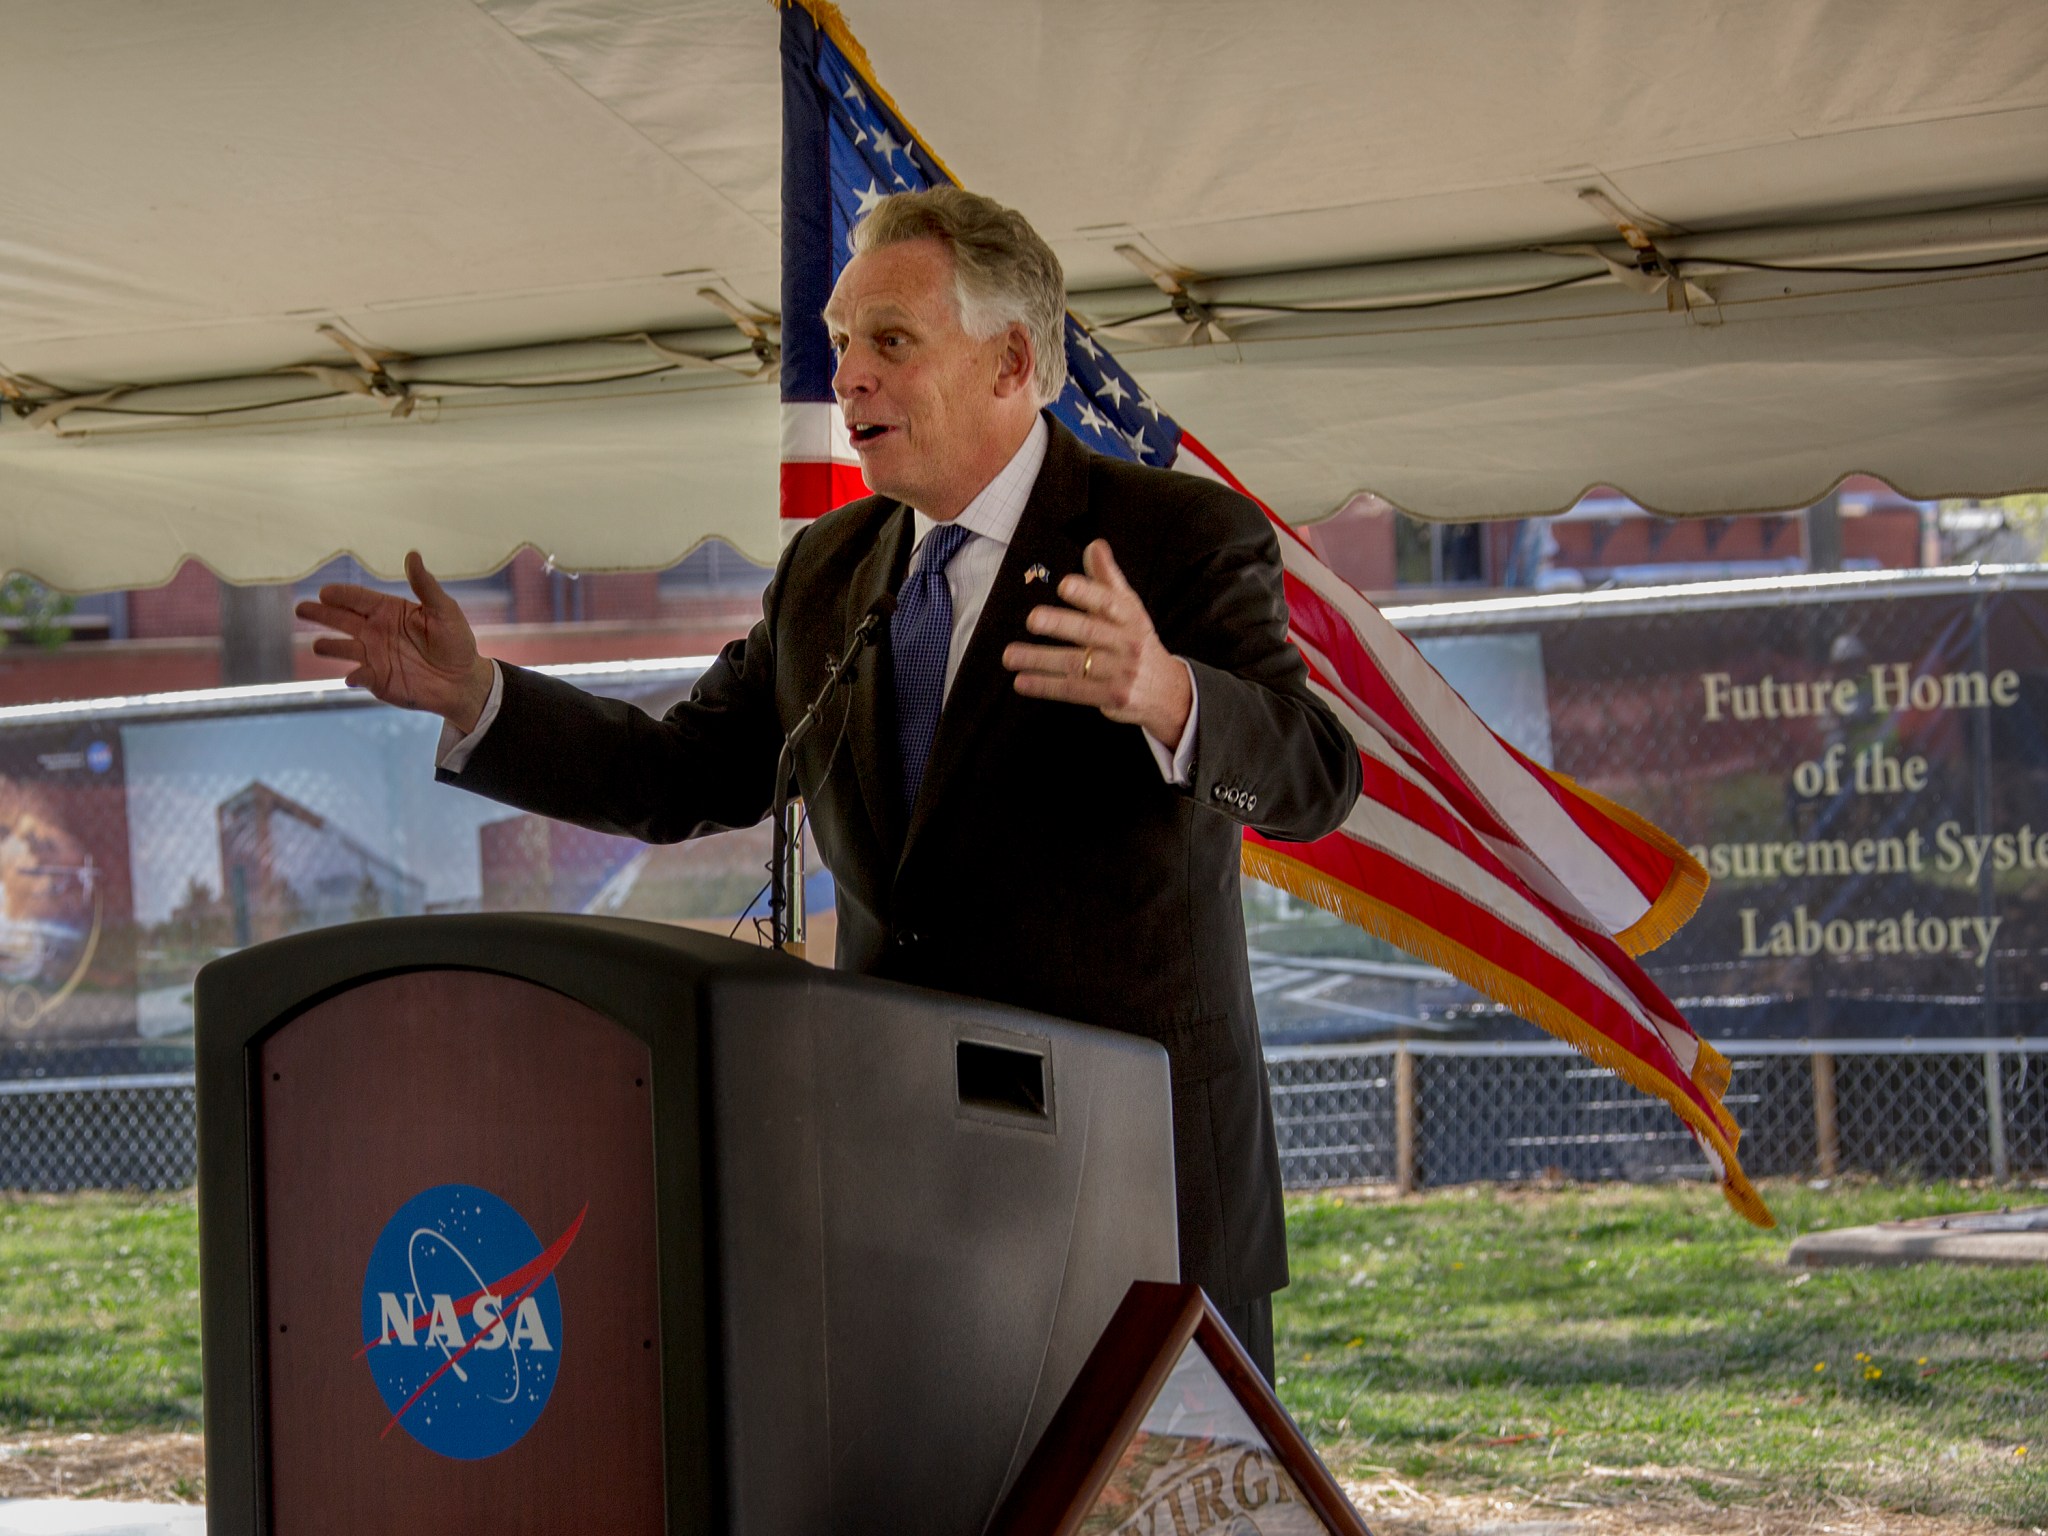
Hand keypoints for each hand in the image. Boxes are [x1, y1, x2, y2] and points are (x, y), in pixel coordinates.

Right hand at [295, 551, 492, 729]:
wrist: (461, 681)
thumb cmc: (455, 642)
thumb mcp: (444, 610)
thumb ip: (425, 585)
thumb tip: (412, 555)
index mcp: (389, 611)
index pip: (360, 599)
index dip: (342, 595)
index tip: (325, 592)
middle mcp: (376, 631)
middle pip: (342, 620)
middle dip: (321, 613)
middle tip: (301, 608)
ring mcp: (374, 656)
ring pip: (344, 648)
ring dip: (330, 646)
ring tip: (316, 646)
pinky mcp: (377, 679)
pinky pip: (361, 676)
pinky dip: (355, 676)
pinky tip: (353, 675)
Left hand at [1002, 539, 1192, 744]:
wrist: (1169, 690)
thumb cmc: (1138, 641)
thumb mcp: (1130, 609)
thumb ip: (1107, 579)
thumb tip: (1094, 545)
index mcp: (1130, 617)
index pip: (1109, 602)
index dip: (1088, 592)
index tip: (1065, 584)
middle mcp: (1127, 643)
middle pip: (1090, 632)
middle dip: (1060, 624)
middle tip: (1032, 619)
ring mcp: (1121, 672)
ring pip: (1075, 663)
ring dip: (1039, 660)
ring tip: (1010, 655)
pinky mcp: (1112, 697)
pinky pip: (1073, 690)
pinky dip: (1045, 686)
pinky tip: (1022, 681)